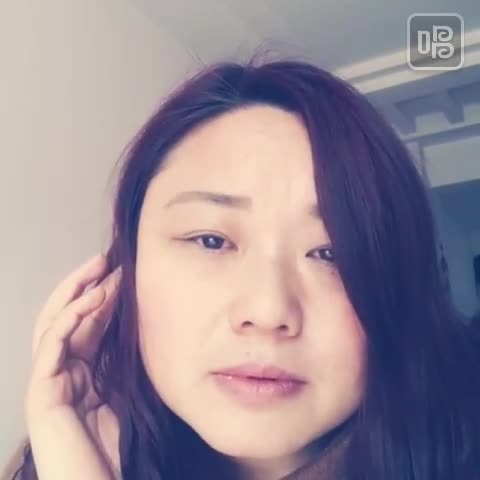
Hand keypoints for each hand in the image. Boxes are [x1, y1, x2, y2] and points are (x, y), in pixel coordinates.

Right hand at [25, 253, 121, 478]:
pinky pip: (51, 346)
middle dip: (85, 285)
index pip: (85, 324)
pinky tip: (89, 300)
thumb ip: (119, 363)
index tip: (121, 272)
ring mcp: (47, 382)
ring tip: (99, 271)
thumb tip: (137, 327)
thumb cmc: (111, 448)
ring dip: (77, 294)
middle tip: (107, 260)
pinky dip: (68, 319)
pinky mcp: (41, 395)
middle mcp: (60, 372)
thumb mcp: (121, 394)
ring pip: (55, 325)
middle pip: (66, 317)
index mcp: (79, 372)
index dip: (101, 295)